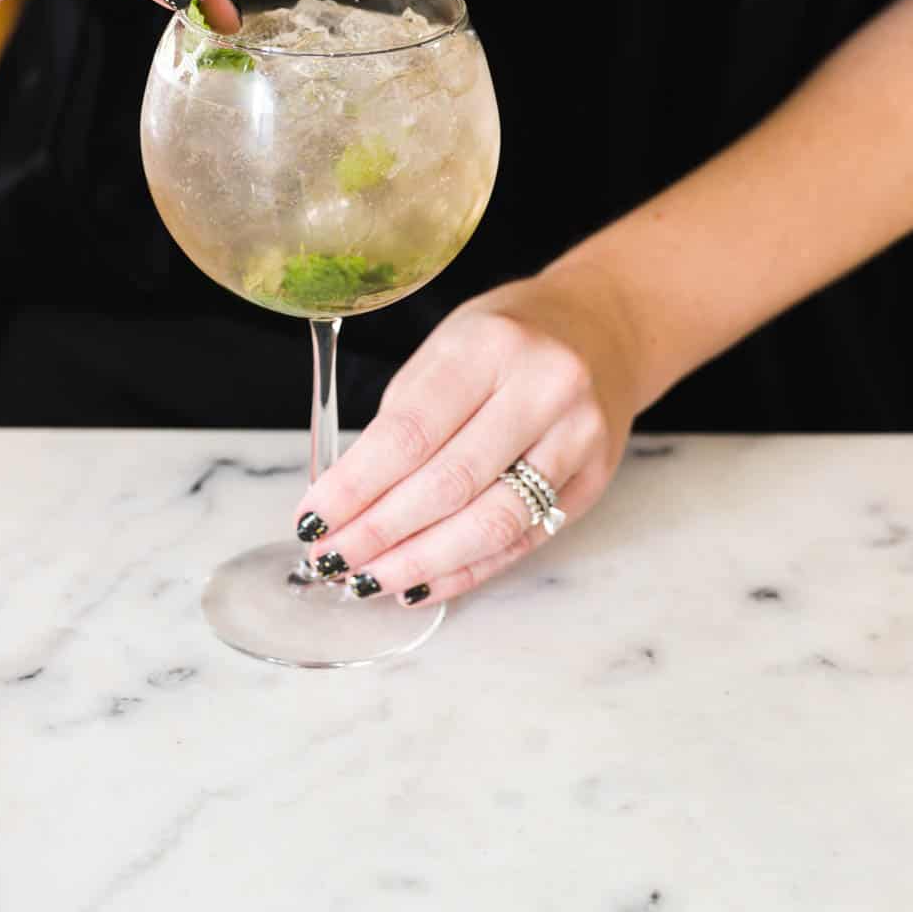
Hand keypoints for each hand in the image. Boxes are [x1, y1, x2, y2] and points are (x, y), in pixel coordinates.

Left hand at [293, 263, 644, 608]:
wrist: (600, 328)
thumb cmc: (504, 339)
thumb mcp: (445, 349)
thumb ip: (402, 419)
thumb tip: (346, 500)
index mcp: (488, 346)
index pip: (409, 432)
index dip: (355, 486)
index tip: (312, 519)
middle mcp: (542, 389)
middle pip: (448, 484)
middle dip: (379, 532)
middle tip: (332, 558)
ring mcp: (577, 437)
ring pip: (491, 523)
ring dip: (420, 563)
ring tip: (368, 580)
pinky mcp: (594, 479)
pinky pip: (523, 540)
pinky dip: (467, 570)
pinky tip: (422, 583)